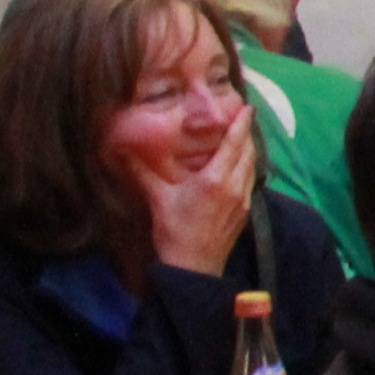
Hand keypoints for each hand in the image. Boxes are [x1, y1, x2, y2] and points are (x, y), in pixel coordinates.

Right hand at [145, 120, 255, 277]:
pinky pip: (251, 182)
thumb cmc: (175, 232)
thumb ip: (142, 172)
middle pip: (248, 153)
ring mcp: (243, 200)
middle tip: (245, 117)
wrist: (194, 267)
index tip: (248, 108)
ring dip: (249, 151)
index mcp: (216, 180)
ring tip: (243, 138)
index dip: (241, 124)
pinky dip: (248, 169)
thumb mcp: (157, 198)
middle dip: (247, 134)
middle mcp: (235, 187)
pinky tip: (240, 167)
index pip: (234, 144)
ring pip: (252, 168)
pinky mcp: (245, 212)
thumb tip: (121, 150)